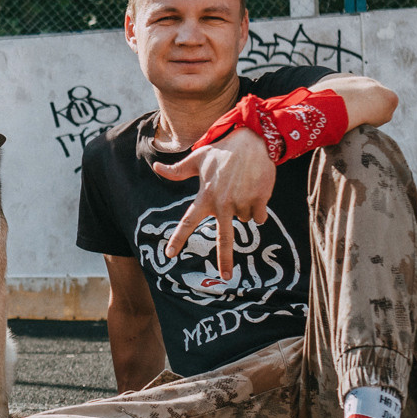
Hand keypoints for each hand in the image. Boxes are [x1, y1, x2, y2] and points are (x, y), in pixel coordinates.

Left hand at [152, 127, 275, 283]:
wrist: (252, 140)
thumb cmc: (221, 151)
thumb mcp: (197, 159)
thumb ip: (177, 171)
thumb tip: (157, 168)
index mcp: (205, 196)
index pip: (188, 222)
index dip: (178, 238)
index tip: (169, 254)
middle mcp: (222, 203)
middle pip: (223, 238)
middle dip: (225, 259)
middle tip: (225, 277)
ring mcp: (242, 202)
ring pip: (242, 219)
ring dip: (242, 210)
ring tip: (241, 188)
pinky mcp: (260, 200)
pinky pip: (259, 217)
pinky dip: (258, 209)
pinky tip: (255, 191)